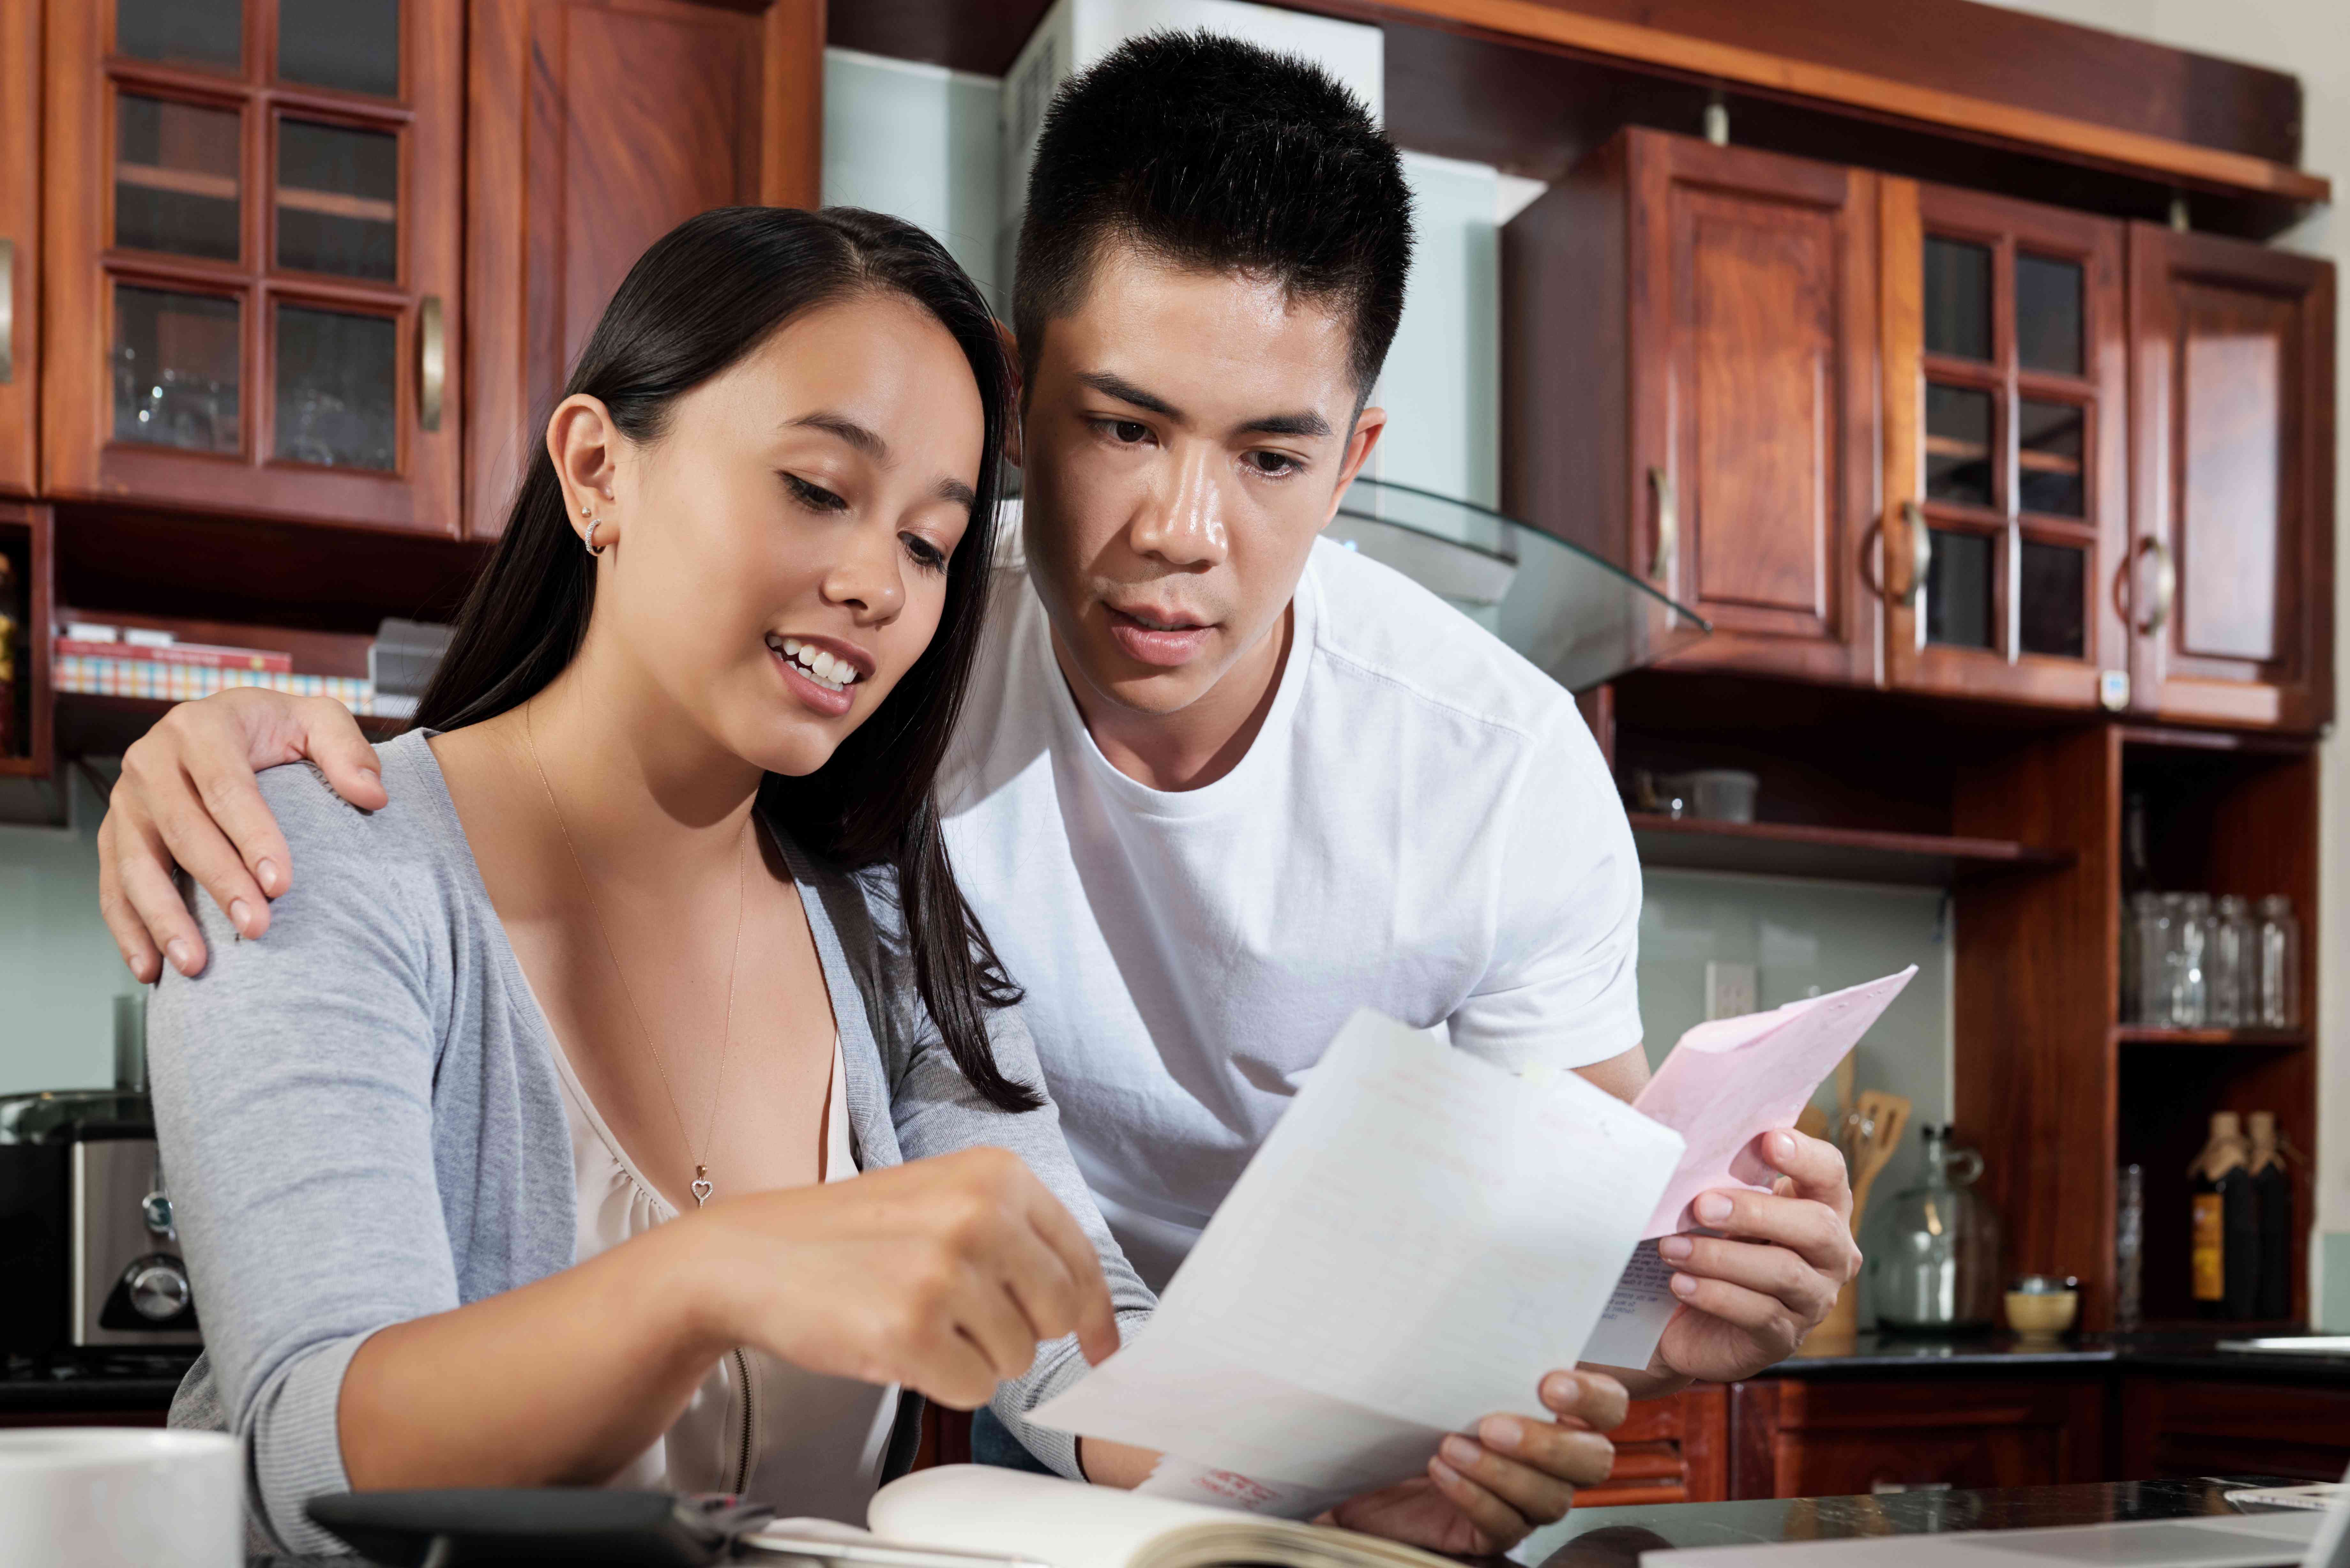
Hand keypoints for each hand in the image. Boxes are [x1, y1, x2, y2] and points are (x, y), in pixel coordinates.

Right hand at [99, 689, 382, 979]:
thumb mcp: (317, 720)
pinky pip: (112, 886)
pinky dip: (129, 930)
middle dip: (219, 883)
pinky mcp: (113, 834)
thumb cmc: (277, 730)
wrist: (224, 729)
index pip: (226, 787)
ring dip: (164, 918)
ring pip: (137, 864)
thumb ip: (347, 750)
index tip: (282, 884)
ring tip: (197, 964)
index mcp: (201, 727)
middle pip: (182, 829)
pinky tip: (151, 969)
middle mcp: (152, 760)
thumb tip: (373, 795)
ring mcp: (127, 800)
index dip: (253, 837)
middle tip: (256, 928)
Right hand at [694, 1147, 1118, 1410]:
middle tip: (958, 1316)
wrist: (748, 1256)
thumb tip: (1087, 1312)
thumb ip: (1014, 1238)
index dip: (1094, 1311)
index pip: (1079, 1256)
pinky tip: (898, 1345)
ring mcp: (945, 1273)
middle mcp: (978, 1215)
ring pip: (1017, 1358)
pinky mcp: (911, 1331)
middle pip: (1057, 1313)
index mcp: (994, 1175)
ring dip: (972, 1356)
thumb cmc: (846, 1237)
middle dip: (1018, 1331)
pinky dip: (941, 1383)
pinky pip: (975, 1390)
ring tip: (914, 1319)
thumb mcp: (940, 1201)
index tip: (1102, 1344)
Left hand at [1327, 1370, 1625, 1555]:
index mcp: (1557, 1410)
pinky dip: (1474, 1498)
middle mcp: (1555, 1459)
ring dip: (1502, 1473)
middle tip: (1492, 1425)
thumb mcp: (1444, 1370)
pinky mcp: (1494, 1532)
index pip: (1607, 1404)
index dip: (1591, 1397)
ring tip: (1452, 1446)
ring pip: (1550, 1498)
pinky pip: (1503, 1525)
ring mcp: (1528, 1499)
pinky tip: (1442, 1472)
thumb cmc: (1416, 1408)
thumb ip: (1474, 1347)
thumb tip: (1474, 1309)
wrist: (1373, 1456)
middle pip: (1592, 1461)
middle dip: (1546, 1445)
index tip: (1549, 1384)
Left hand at [1652, 1130, 1860, 1382]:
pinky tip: (1680, 1283)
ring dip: (1721, 1257)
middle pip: (1816, 1226)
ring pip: (1783, 1273)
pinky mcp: (1783, 1338)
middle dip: (1755, 1212)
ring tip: (1672, 1247)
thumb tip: (1689, 1139)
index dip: (1806, 1156)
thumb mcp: (1722, 1206)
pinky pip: (1757, 1313)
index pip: (1830, 1174)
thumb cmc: (1712, 1242)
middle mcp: (1831, 1255)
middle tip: (1701, 1205)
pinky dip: (1715, 1295)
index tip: (1769, 1141)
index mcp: (1821, 1208)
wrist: (1685, 1316)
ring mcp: (1813, 1301)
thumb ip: (1723, 1175)